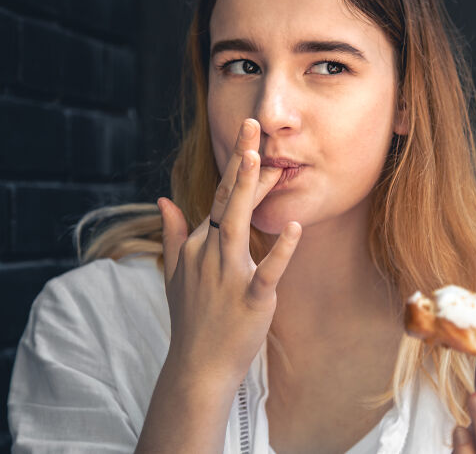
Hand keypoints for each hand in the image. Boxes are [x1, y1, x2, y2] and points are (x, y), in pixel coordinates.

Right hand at [157, 118, 301, 390]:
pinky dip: (280, 250)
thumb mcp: (174, 274)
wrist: (198, 366)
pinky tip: (294, 228)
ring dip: (250, 192)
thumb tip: (163, 200)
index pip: (219, 198)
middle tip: (253, 126)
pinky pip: (268, 271)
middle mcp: (210, 254)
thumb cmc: (191, 319)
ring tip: (263, 160)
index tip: (248, 138)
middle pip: (227, 201)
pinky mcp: (250, 298)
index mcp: (198, 245)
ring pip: (239, 225)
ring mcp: (228, 276)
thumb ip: (173, 235)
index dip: (235, 167)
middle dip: (241, 162)